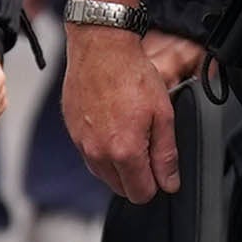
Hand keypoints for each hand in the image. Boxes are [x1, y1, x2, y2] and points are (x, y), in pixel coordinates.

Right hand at [65, 19, 200, 200]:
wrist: (101, 48)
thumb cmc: (131, 74)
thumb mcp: (163, 114)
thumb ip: (166, 154)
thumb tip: (169, 182)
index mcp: (124, 151)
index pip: (141, 193)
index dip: (155, 184)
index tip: (160, 167)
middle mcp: (98, 153)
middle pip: (120, 188)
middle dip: (136, 176)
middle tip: (147, 144)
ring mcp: (82, 143)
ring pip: (103, 174)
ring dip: (118, 164)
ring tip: (129, 132)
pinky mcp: (72, 132)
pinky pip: (89, 155)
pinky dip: (102, 148)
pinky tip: (112, 124)